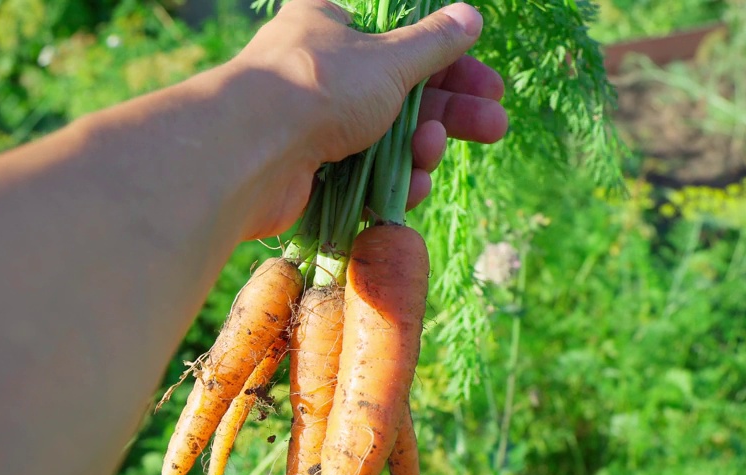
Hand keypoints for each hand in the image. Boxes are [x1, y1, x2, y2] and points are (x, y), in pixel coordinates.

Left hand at [234, 0, 507, 233]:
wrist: (251, 152)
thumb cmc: (319, 87)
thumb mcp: (389, 59)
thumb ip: (434, 43)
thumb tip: (470, 16)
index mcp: (329, 26)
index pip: (402, 42)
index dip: (451, 63)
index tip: (489, 85)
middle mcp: (319, 72)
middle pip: (400, 94)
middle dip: (449, 114)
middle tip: (494, 126)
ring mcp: (312, 126)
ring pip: (384, 141)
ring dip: (419, 150)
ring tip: (430, 155)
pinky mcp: (309, 174)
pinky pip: (363, 177)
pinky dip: (391, 183)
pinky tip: (412, 187)